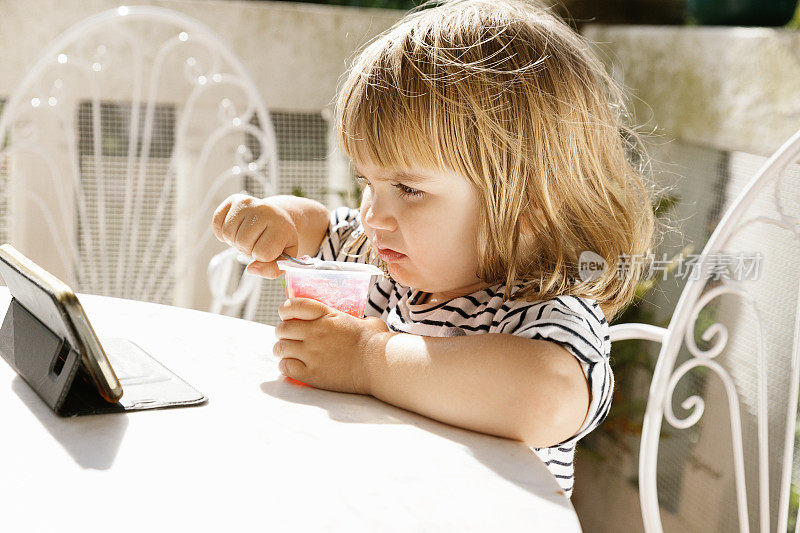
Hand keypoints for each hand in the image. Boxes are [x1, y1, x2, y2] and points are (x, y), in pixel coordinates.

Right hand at [211, 193, 297, 277]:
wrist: (279, 219)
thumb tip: (251, 269)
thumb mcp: (284, 258)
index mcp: (280, 225)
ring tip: (247, 236)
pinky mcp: (233, 199)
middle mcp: (263, 210)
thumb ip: (272, 269)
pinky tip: (236, 230)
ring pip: (228, 234)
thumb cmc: (280, 240)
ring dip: (234, 241)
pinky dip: (222, 233)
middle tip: (256, 242)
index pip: (262, 253)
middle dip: (247, 249)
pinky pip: (217, 223)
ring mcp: (247, 202)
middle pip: (242, 242)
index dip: (263, 257)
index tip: (269, 248)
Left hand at [274, 298, 390, 394]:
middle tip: (288, 336)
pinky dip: (285, 366)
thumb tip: (358, 322)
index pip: (293, 306)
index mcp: (326, 315)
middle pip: (282, 329)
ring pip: (280, 348)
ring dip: (281, 350)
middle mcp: (315, 333)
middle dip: (282, 332)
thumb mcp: (365, 321)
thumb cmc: (377, 342)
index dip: (285, 309)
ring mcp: (312, 354)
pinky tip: (291, 366)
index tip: (287, 314)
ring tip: (288, 352)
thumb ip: (355, 319)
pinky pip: (286, 367)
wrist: (380, 365)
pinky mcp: (312, 374)